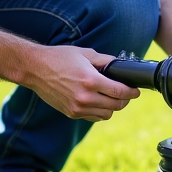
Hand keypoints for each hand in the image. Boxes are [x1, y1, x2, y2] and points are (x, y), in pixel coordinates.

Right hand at [22, 45, 139, 121]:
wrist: (35, 69)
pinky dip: (100, 112)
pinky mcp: (71, 113)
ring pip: (106, 114)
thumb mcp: (85, 53)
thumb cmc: (59, 58)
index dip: (132, 92)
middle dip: (125, 100)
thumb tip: (120, 66)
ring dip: (112, 107)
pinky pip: (93, 117)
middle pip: (116, 106)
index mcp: (90, 80)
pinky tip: (98, 102)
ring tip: (112, 98)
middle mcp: (85, 97)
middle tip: (126, 94)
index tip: (136, 91)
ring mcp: (77, 108)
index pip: (120, 92)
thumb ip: (105, 60)